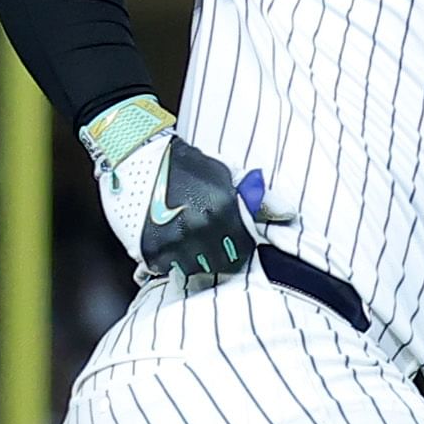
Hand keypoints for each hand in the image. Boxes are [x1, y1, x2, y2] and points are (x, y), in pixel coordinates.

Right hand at [82, 97, 284, 285]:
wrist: (134, 152)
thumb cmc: (182, 162)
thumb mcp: (224, 172)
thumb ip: (256, 198)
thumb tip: (289, 213)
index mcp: (224, 210)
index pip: (242, 251)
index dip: (237, 249)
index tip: (228, 243)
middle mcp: (201, 229)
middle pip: (219, 266)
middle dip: (215, 259)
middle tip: (205, 245)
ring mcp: (174, 241)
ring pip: (193, 271)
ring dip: (191, 262)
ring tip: (185, 243)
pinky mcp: (149, 249)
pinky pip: (165, 270)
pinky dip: (167, 262)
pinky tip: (165, 243)